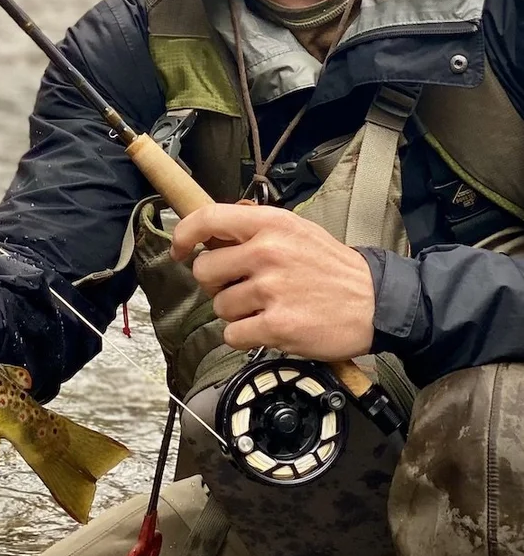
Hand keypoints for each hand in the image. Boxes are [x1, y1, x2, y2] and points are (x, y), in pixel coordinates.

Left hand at [171, 204, 374, 360]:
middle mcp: (267, 252)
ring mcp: (271, 290)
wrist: (376, 302)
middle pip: (204, 270)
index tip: (179, 249)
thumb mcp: (296, 231)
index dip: (183, 234)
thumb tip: (210, 236)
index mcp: (270, 224)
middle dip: (216, 284)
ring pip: (219, 306)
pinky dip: (245, 336)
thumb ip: (254, 230)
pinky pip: (233, 335)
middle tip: (240, 288)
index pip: (207, 218)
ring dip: (236, 313)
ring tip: (266, 308)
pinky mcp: (277, 326)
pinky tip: (269, 327)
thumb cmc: (332, 268)